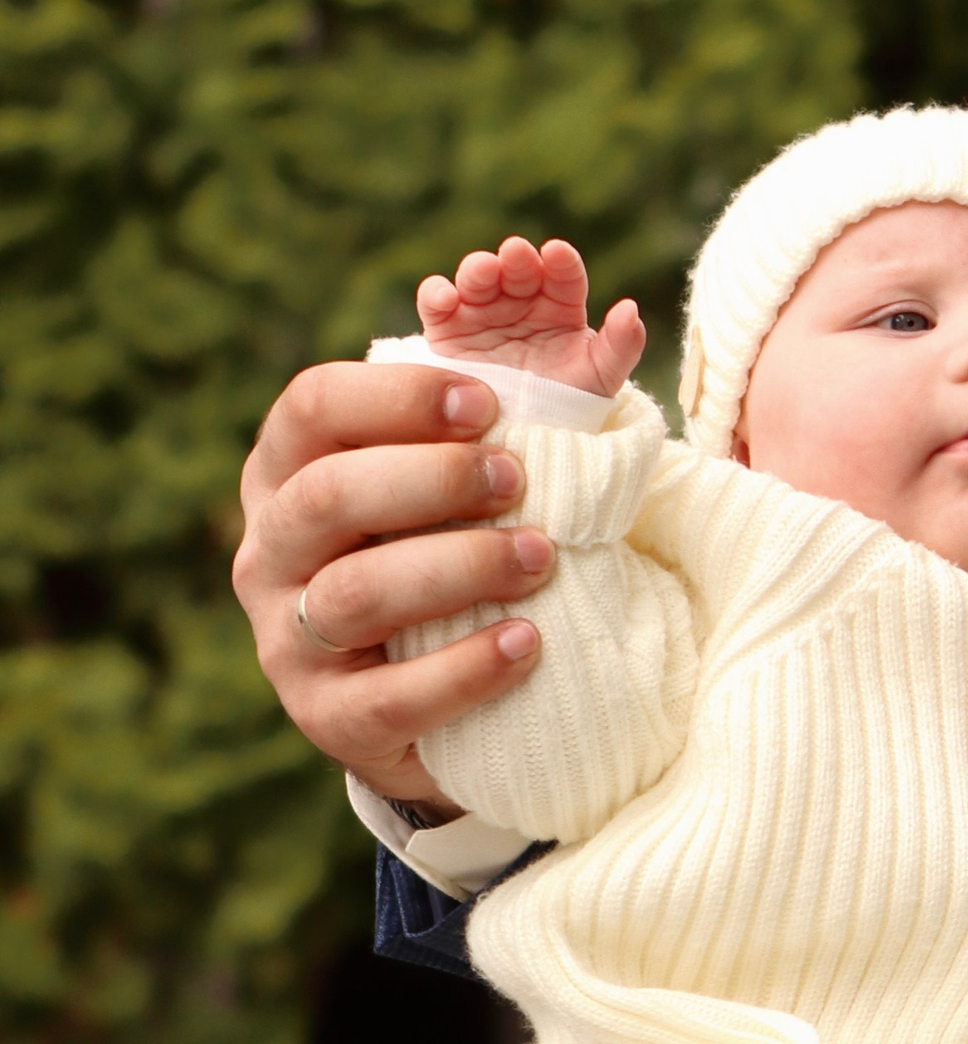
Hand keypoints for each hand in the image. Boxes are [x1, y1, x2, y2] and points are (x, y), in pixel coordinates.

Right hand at [235, 360, 553, 802]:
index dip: (399, 396)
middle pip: (329, 495)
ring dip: (458, 568)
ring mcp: (286, 638)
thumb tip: (623, 325)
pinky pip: (389, 696)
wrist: (422, 694)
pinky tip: (528, 645)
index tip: (491, 402)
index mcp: (285, 470)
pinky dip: (464, 671)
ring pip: (356, 593)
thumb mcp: (457, 483)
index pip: (312, 406)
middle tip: (522, 479)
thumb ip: (506, 411)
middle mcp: (267, 548)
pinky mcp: (325, 718)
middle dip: (433, 480)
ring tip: (542, 558)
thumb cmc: (444, 551)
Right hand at [419, 234, 645, 399]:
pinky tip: (445, 297)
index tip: (558, 254)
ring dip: (479, 269)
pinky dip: (436, 294)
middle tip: (516, 255)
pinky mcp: (447, 331)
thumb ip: (621, 345)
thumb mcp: (601, 377)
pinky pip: (436, 304)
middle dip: (517, 259)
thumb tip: (631, 309)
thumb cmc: (568, 403)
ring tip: (485, 271)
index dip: (561, 262)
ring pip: (477, 279)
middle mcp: (520, 302)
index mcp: (559, 305)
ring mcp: (482, 313)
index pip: (563, 275)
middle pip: (517, 269)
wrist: (525, 439)